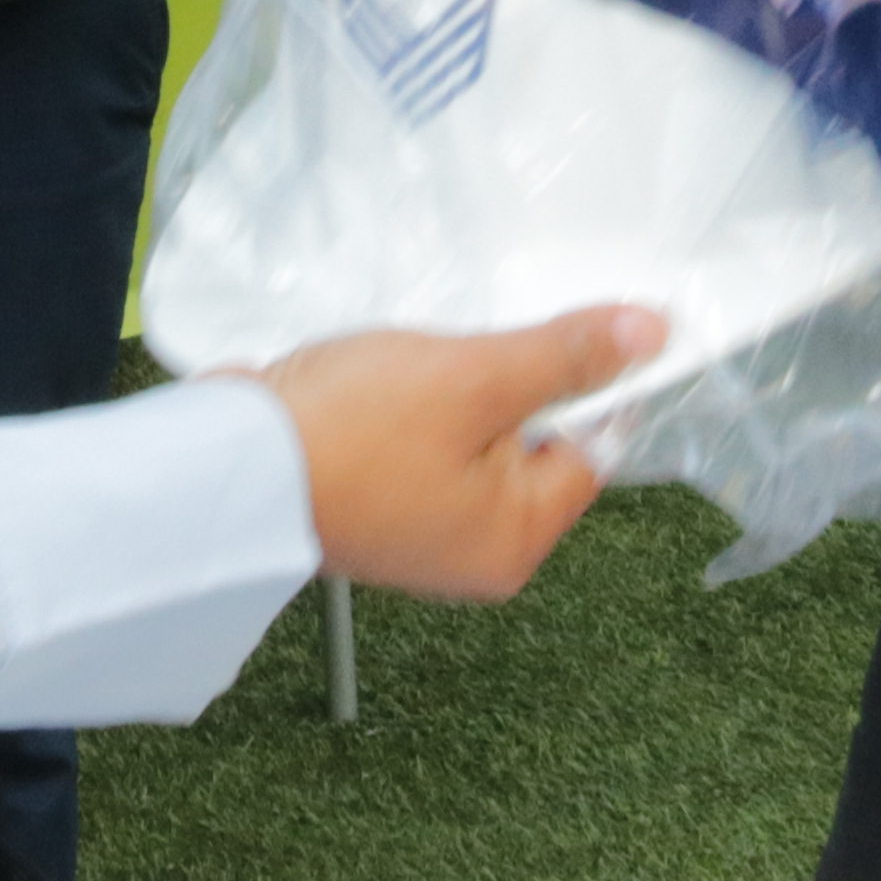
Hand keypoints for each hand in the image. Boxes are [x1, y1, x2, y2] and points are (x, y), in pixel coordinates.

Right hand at [250, 305, 666, 598]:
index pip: (591, 449)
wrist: (223, 466)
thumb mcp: (476, 378)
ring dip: (452, 386)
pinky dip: (407, 404)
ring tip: (413, 363)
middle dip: (504, 382)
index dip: (585, 382)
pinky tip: (378, 379)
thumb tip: (656, 335)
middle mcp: (473, 554)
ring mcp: (417, 534)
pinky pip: (418, 443)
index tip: (558, 327)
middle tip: (465, 348)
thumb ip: (566, 357)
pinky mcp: (370, 507)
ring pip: (469, 435)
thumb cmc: (355, 432)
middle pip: (528, 444)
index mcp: (515, 542)